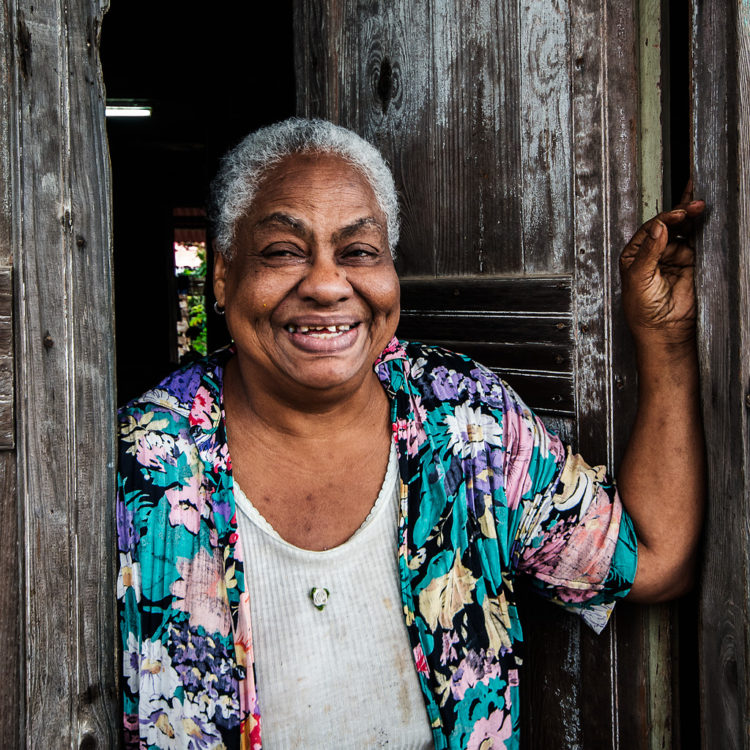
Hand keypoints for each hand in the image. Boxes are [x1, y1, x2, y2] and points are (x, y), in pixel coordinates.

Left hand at [619, 182, 704, 348]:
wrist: (664, 330)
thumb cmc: (643, 311)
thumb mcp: (639, 279)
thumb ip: (649, 252)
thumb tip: (659, 227)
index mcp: (634, 254)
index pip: (650, 230)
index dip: (665, 219)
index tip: (678, 215)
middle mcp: (653, 253)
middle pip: (667, 225)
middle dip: (680, 212)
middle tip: (694, 205)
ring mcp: (672, 257)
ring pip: (683, 230)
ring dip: (691, 216)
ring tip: (700, 205)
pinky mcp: (689, 263)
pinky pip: (695, 242)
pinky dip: (701, 229)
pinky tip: (704, 216)